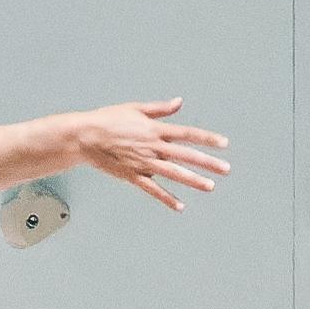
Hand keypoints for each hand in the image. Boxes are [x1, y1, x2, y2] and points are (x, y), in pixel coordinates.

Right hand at [64, 99, 232, 211]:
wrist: (84, 137)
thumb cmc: (107, 119)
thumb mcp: (135, 108)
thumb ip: (159, 109)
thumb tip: (179, 103)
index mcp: (154, 129)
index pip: (187, 134)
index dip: (207, 138)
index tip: (224, 144)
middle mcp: (152, 147)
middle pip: (186, 156)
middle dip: (207, 163)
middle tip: (226, 169)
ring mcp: (143, 163)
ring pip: (173, 173)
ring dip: (193, 181)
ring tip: (210, 187)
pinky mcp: (132, 175)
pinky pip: (152, 189)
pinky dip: (166, 198)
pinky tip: (180, 206)